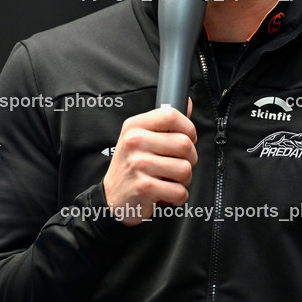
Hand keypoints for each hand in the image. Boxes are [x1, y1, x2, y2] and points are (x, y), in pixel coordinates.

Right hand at [102, 100, 196, 225]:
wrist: (111, 196)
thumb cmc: (130, 166)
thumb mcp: (140, 138)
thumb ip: (164, 123)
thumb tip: (188, 104)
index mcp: (134, 126)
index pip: (171, 115)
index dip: (188, 128)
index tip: (188, 138)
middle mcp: (135, 142)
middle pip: (184, 144)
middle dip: (189, 159)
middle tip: (177, 164)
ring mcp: (139, 164)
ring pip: (185, 169)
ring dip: (184, 180)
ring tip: (170, 179)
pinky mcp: (144, 187)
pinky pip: (179, 191)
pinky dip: (178, 196)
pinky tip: (166, 193)